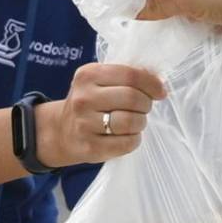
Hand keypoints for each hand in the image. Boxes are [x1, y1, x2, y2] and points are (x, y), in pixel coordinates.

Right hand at [37, 61, 169, 169]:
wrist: (61, 131)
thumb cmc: (89, 103)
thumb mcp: (99, 81)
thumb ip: (125, 77)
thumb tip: (158, 81)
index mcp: (88, 75)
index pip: (130, 75)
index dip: (151, 83)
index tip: (160, 92)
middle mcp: (83, 98)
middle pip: (132, 98)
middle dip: (146, 104)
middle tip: (144, 108)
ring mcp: (84, 124)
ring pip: (130, 122)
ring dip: (141, 122)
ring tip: (136, 122)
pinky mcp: (90, 147)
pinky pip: (126, 143)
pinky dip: (134, 139)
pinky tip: (128, 136)